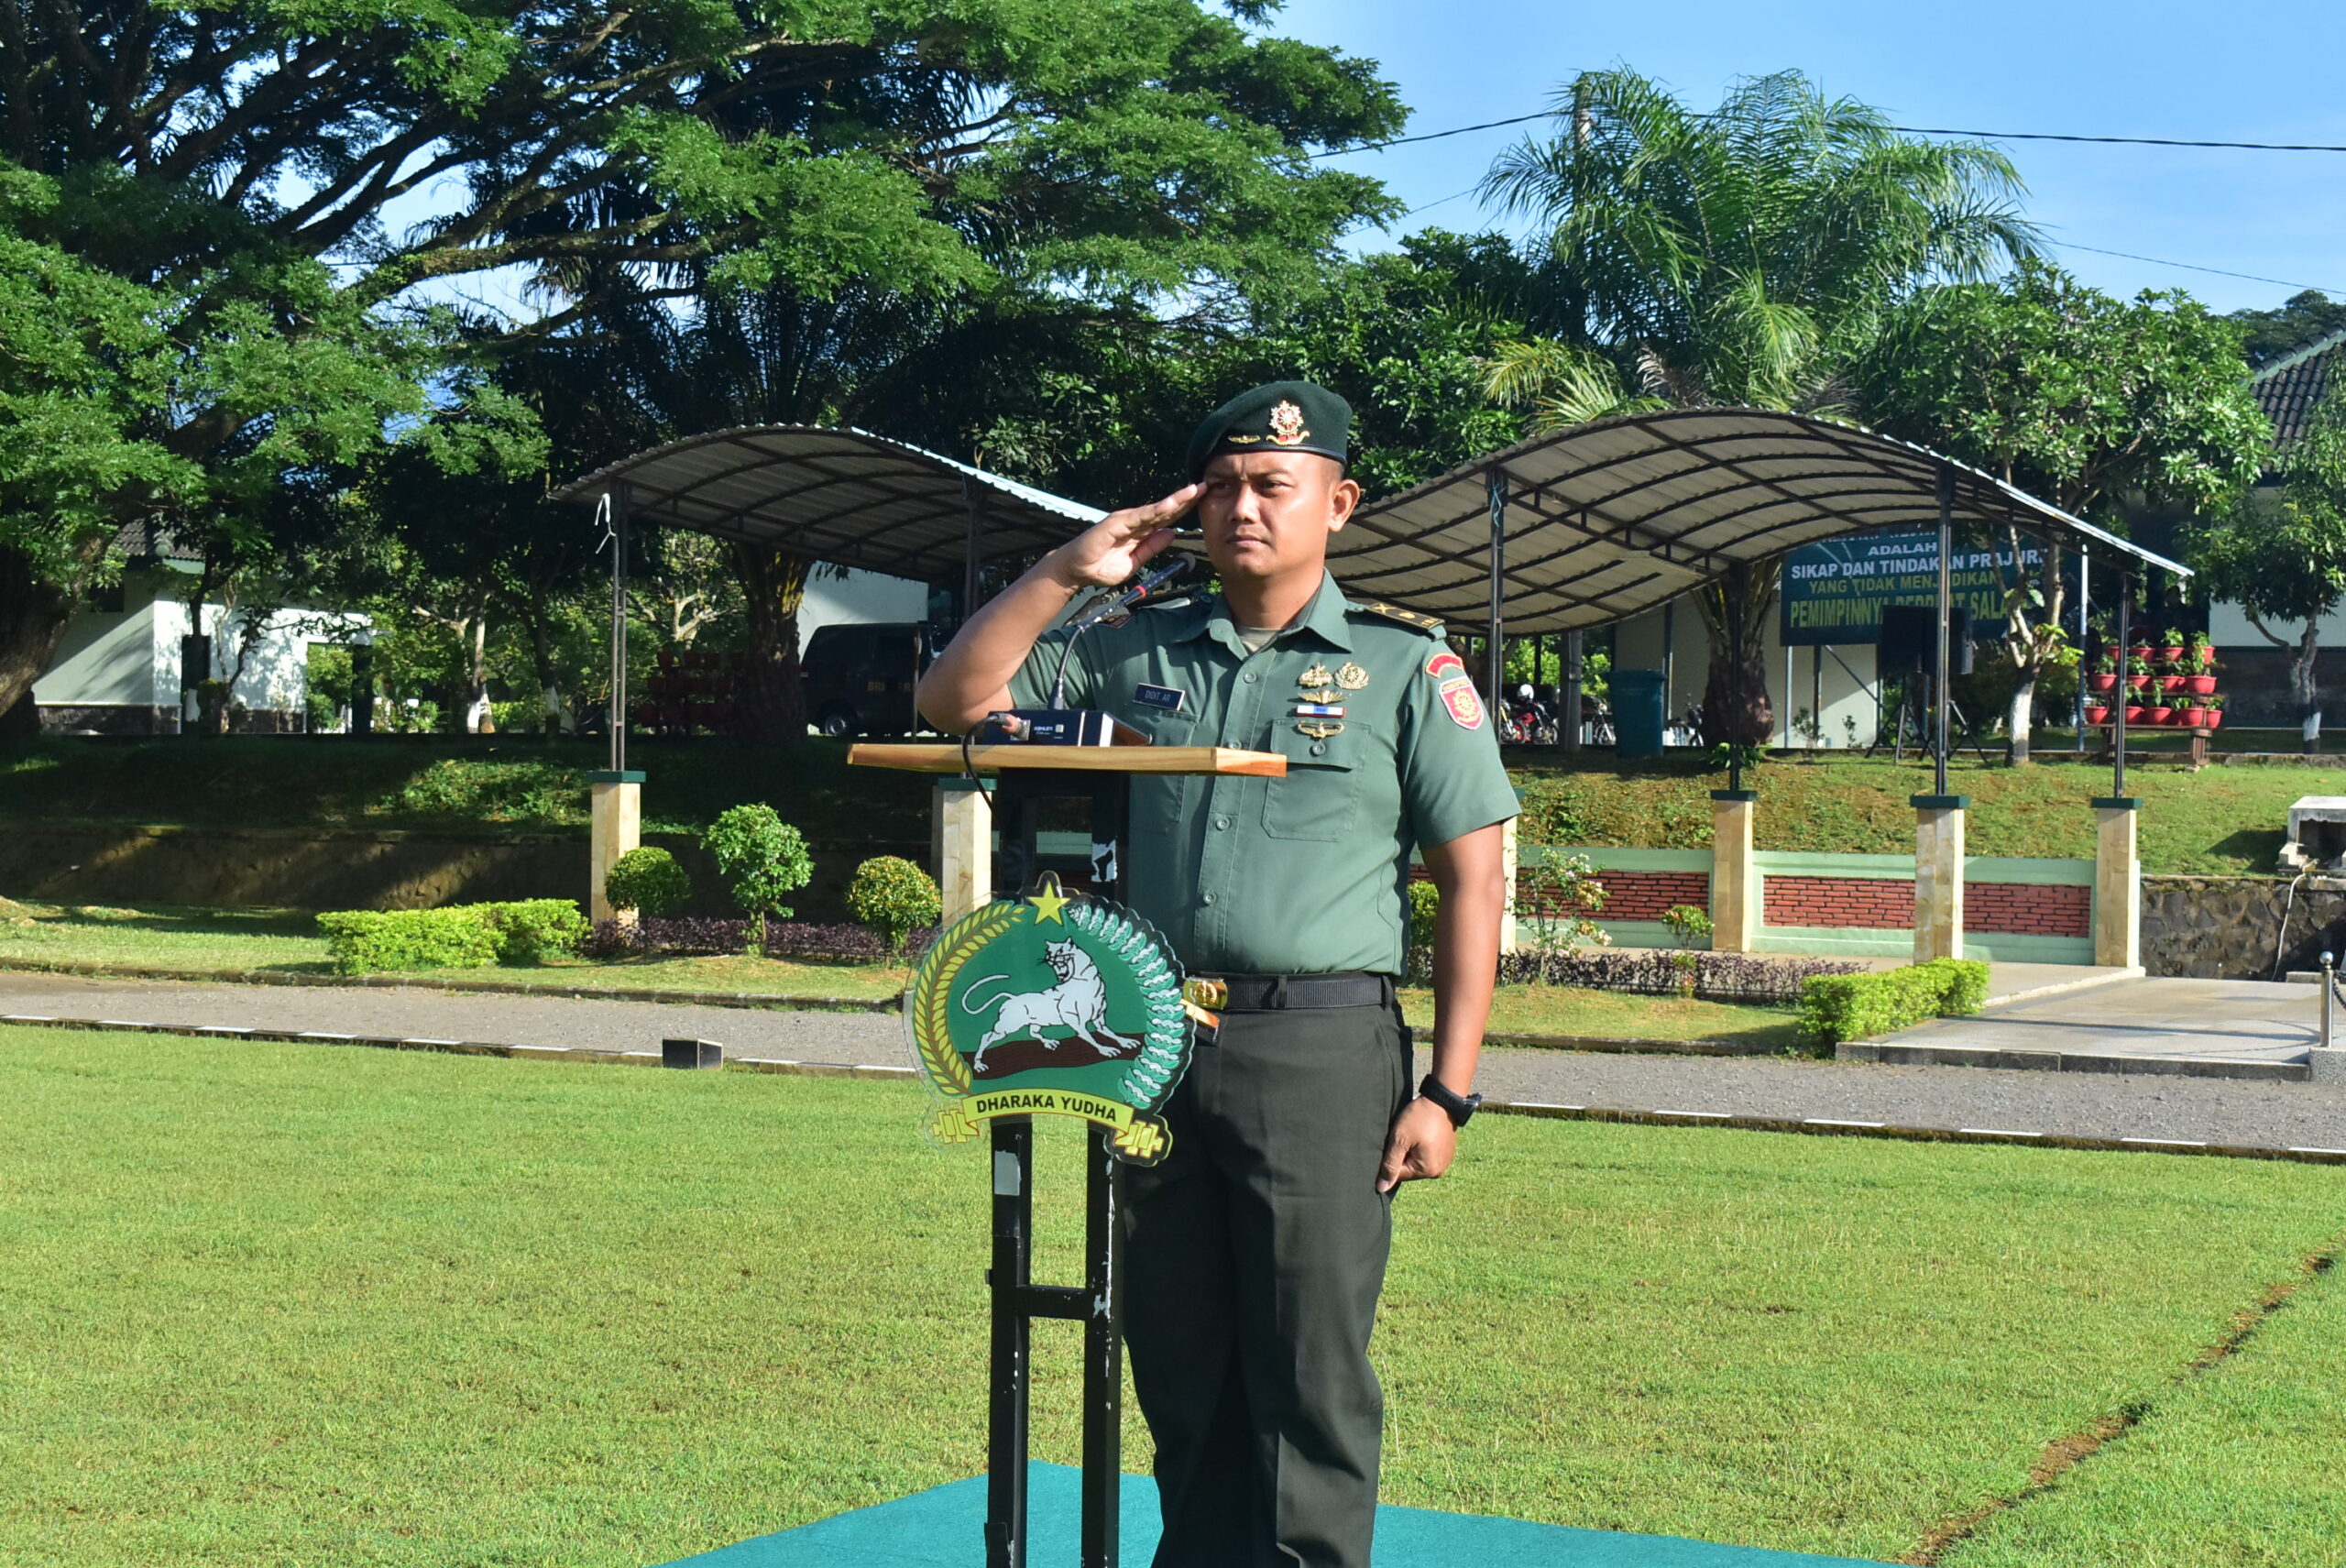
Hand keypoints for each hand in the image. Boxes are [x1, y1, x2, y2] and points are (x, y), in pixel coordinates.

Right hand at [1046, 484, 1198, 590]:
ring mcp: (1126, 520)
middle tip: (1207, 485)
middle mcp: (1135, 521)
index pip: (1168, 518)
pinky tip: (1171, 504)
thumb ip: (1152, 548)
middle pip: (1166, 509)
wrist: (1077, 571)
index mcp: (1141, 531)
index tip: (1205, 500)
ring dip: (1176, 500)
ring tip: (1195, 490)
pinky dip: (1156, 510)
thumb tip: (1172, 533)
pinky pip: (1140, 516)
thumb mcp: (1135, 562)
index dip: (1186, 509)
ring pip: (1156, 509)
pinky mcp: (1116, 523)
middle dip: (1187, 499)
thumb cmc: (1102, 567)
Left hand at [1376, 1097, 1458, 1192]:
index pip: (1398, 1174)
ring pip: (1416, 1161)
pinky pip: (1426, 1154)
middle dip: (1401, 1154)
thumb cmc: (1419, 1118)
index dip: (1390, 1157)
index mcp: (1428, 1171)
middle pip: (1408, 1169)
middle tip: (1404, 1135)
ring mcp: (1444, 1162)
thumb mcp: (1400, 1139)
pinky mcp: (1446, 1152)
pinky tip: (1421, 1133)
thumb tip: (1382, 1188)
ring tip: (1413, 1133)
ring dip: (1410, 1149)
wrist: (1441, 1099)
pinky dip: (1420, 1146)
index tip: (1394, 1141)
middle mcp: (1438, 1171)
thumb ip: (1390, 1165)